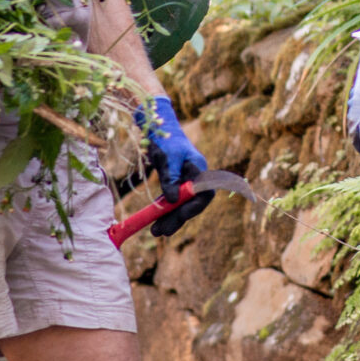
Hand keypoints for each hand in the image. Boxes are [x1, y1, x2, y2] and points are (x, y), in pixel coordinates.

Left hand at [133, 96, 213, 236]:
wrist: (159, 128)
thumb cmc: (166, 139)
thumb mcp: (167, 158)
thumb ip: (171, 178)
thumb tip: (173, 201)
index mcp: (200, 169)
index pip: (203, 195)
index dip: (192, 208)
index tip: (179, 216)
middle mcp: (196, 177)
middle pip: (191, 204)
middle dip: (177, 219)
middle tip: (161, 232)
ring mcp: (187, 181)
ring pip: (181, 205)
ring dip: (169, 219)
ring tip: (156, 232)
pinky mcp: (176, 183)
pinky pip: (173, 201)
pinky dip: (165, 211)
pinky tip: (155, 222)